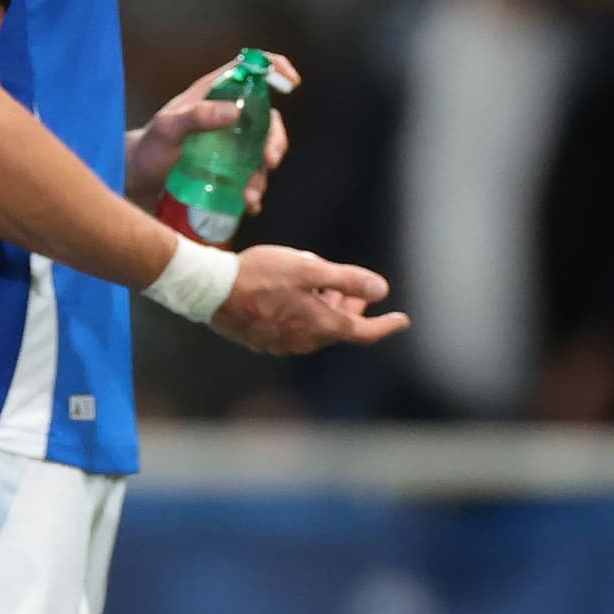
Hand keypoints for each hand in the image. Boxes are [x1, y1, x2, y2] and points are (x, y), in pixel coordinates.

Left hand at [125, 51, 300, 206]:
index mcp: (211, 95)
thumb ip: (196, 118)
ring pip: (261, 152)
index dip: (272, 68)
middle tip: (271, 160)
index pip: (247, 69)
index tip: (291, 82)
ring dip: (263, 174)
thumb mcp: (166, 131)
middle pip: (266, 118)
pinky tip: (248, 205)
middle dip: (276, 139)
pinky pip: (250, 179)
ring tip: (251, 195)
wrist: (133, 185)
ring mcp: (227, 146)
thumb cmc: (145, 151)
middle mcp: (223, 118)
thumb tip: (235, 112)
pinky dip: (254, 192)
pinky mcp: (225, 172)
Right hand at [212, 243, 408, 356]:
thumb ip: (347, 279)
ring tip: (325, 286)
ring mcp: (283, 344)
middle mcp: (305, 342)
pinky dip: (306, 314)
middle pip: (340, 328)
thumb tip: (381, 290)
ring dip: (328, 309)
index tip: (402, 320)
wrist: (211, 290)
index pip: (364, 332)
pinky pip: (295, 330)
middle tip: (358, 288)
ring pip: (317, 328)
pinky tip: (296, 296)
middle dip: (353, 308)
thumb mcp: (308, 269)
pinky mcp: (264, 341)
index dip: (386, 326)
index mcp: (322, 326)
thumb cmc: (260, 275)